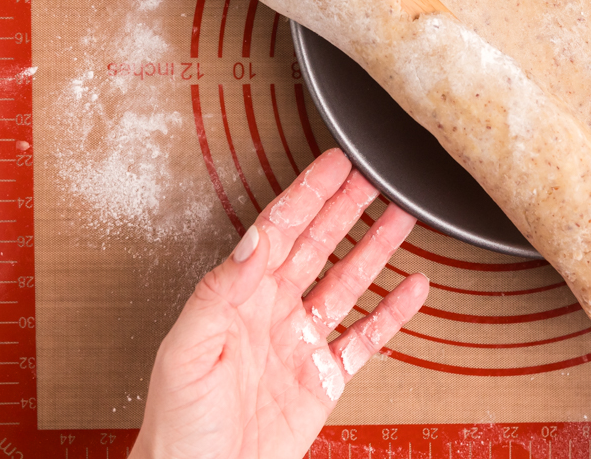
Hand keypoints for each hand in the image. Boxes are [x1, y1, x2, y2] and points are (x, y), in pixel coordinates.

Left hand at [130, 148, 429, 458]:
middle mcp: (272, 312)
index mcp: (237, 298)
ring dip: (375, 248)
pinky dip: (392, 313)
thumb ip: (220, 290)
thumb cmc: (177, 424)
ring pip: (347, 282)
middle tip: (374, 174)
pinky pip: (366, 338)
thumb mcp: (187, 350)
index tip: (333, 165)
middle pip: (317, 245)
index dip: (307, 195)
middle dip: (345, 207)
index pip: (278, 232)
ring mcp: (301, 343)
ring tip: (402, 215)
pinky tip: (413, 288)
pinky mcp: (324, 379)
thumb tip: (253, 241)